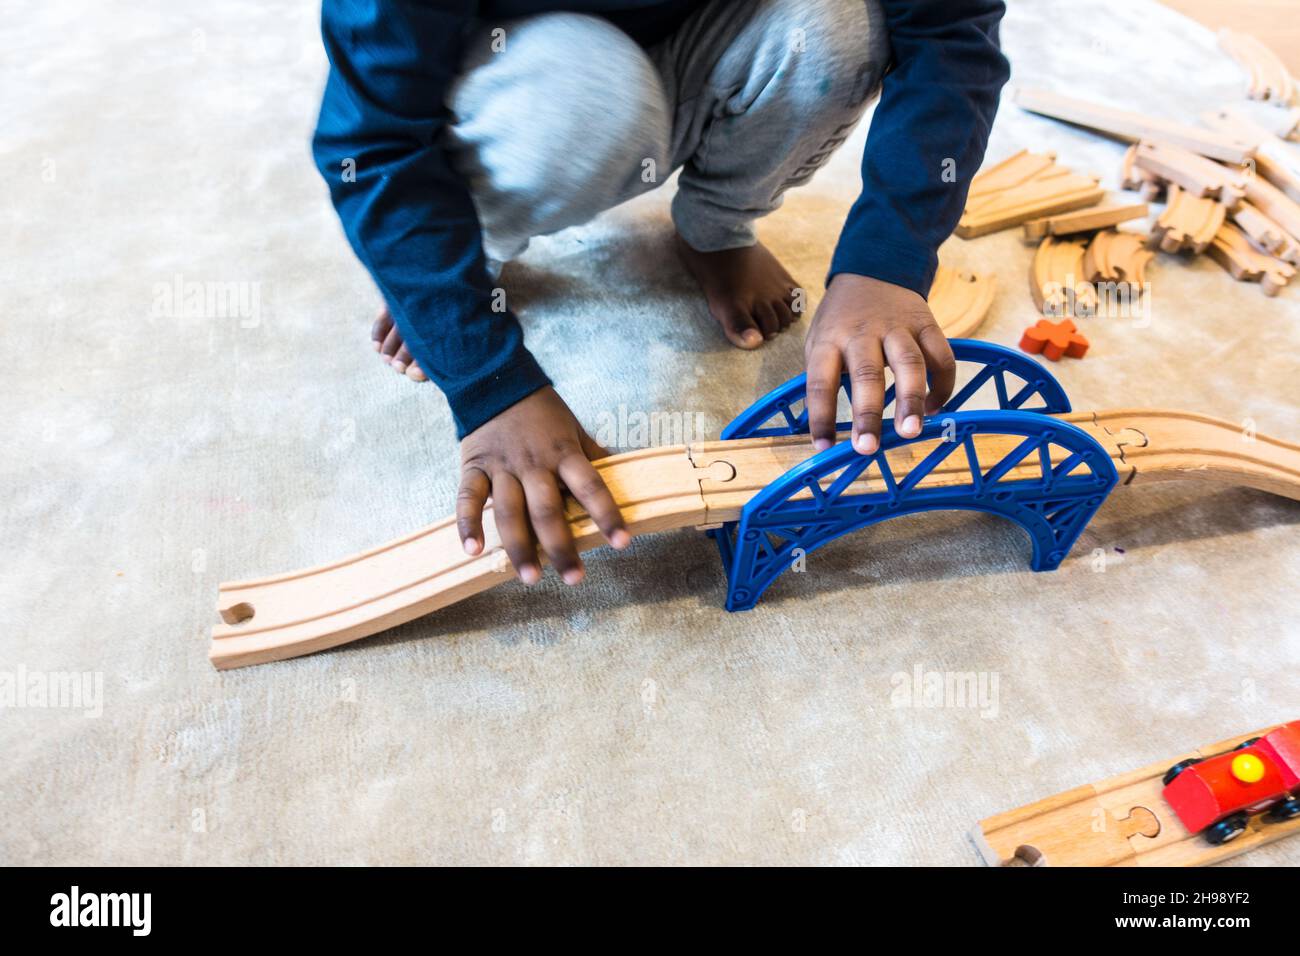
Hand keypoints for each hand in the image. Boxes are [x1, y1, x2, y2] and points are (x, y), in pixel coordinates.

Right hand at [457, 387, 630, 584]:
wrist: (494, 379)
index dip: (608, 514)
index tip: (622, 543)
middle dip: (562, 547)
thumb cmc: (542, 412)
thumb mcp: (574, 427)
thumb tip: (626, 476)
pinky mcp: (474, 467)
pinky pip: (467, 498)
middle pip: (548, 510)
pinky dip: (468, 524)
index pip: (591, 487)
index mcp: (564, 452)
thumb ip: (593, 455)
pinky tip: (473, 551)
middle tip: (575, 578)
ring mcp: (501, 466)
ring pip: (510, 511)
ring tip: (531, 578)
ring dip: (520, 547)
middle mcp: (533, 462)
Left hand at [803, 273, 955, 454]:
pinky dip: (942, 384)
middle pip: (865, 374)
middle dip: (867, 413)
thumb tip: (825, 427)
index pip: (820, 381)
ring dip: (910, 399)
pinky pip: (941, 355)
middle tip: (868, 446)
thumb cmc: (841, 318)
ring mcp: (897, 327)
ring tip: (910, 431)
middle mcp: (862, 333)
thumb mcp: (820, 339)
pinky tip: (935, 408)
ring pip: (908, 363)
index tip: (824, 446)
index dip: (820, 415)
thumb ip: (824, 376)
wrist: (873, 268)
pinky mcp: (926, 323)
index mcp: (829, 340)